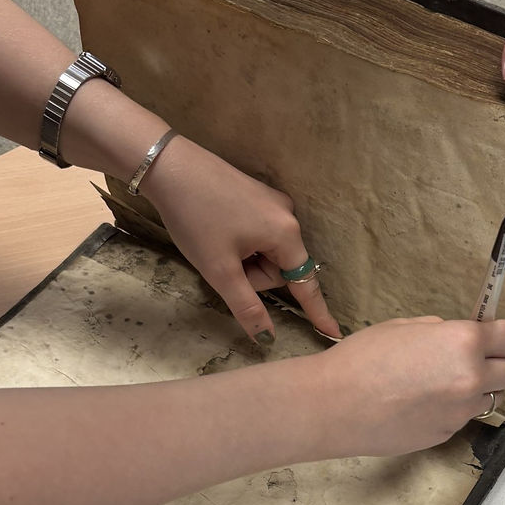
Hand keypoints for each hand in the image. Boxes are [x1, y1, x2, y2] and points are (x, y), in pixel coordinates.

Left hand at [140, 137, 340, 343]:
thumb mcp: (219, 269)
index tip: (334, 333)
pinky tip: (218, 229)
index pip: (306, 283)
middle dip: (252, 274)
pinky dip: (242, 241)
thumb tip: (267, 338)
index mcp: (286, 235)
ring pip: (267, 251)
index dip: (318, 312)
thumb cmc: (196, 218)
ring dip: (245, 258)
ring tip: (215, 242)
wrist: (170, 166)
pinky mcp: (259, 194)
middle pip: (279, 267)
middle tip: (220, 262)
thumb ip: (247, 306)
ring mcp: (275, 202)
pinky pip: (260, 232)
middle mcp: (288, 216)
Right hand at [312, 316, 504, 456]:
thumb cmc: (363, 358)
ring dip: (473, 390)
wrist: (335, 405)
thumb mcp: (404, 328)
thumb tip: (455, 338)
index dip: (501, 336)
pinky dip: (450, 409)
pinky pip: (460, 417)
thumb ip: (440, 332)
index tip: (490, 337)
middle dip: (493, 364)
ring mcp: (460, 411)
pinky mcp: (446, 434)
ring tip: (438, 385)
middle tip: (468, 360)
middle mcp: (471, 378)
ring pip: (486, 398)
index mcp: (463, 343)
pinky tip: (420, 404)